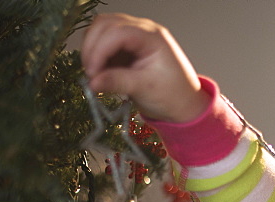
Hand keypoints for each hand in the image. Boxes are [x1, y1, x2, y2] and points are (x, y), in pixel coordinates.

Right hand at [81, 13, 209, 122]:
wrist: (183, 104)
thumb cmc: (173, 95)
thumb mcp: (145, 89)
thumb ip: (118, 82)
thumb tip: (93, 81)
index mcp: (152, 37)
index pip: (117, 31)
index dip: (100, 49)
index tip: (93, 72)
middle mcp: (142, 30)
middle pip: (105, 24)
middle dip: (93, 48)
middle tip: (91, 74)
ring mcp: (133, 36)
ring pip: (101, 30)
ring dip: (92, 49)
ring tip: (95, 74)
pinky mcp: (126, 46)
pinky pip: (103, 42)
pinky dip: (96, 55)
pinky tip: (100, 73)